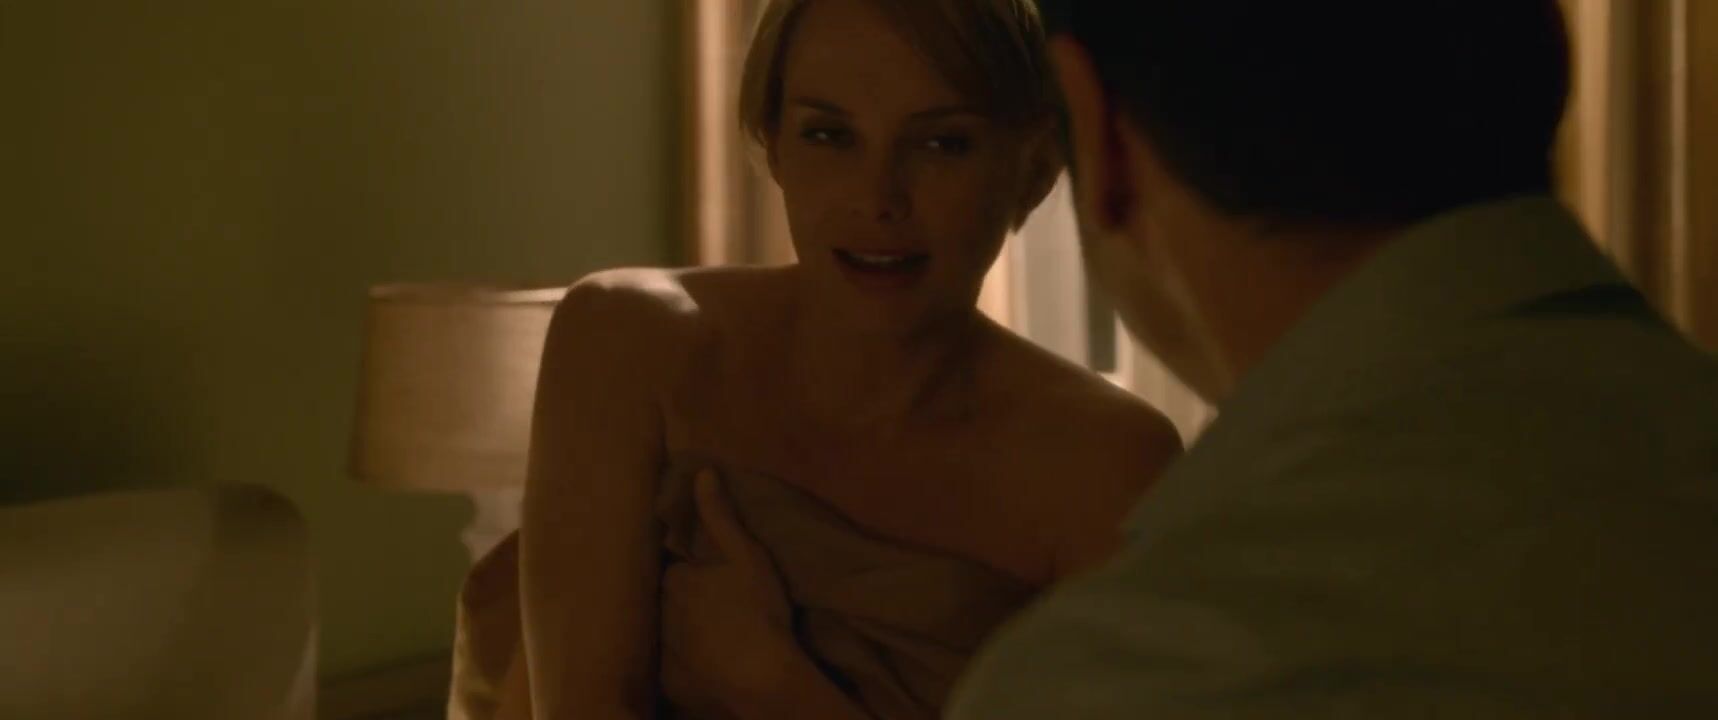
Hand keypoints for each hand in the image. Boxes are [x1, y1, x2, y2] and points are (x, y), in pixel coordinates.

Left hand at [660, 469, 799, 715]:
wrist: (760, 677)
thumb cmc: (757, 609)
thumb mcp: (746, 554)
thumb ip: (721, 515)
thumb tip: (702, 471)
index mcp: (675, 580)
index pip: (675, 570)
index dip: (692, 572)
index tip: (709, 579)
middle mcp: (659, 613)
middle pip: (667, 601)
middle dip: (682, 601)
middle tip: (711, 608)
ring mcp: (663, 651)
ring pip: (668, 634)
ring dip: (683, 632)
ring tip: (711, 637)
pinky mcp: (669, 683)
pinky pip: (674, 669)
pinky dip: (686, 666)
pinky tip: (707, 667)